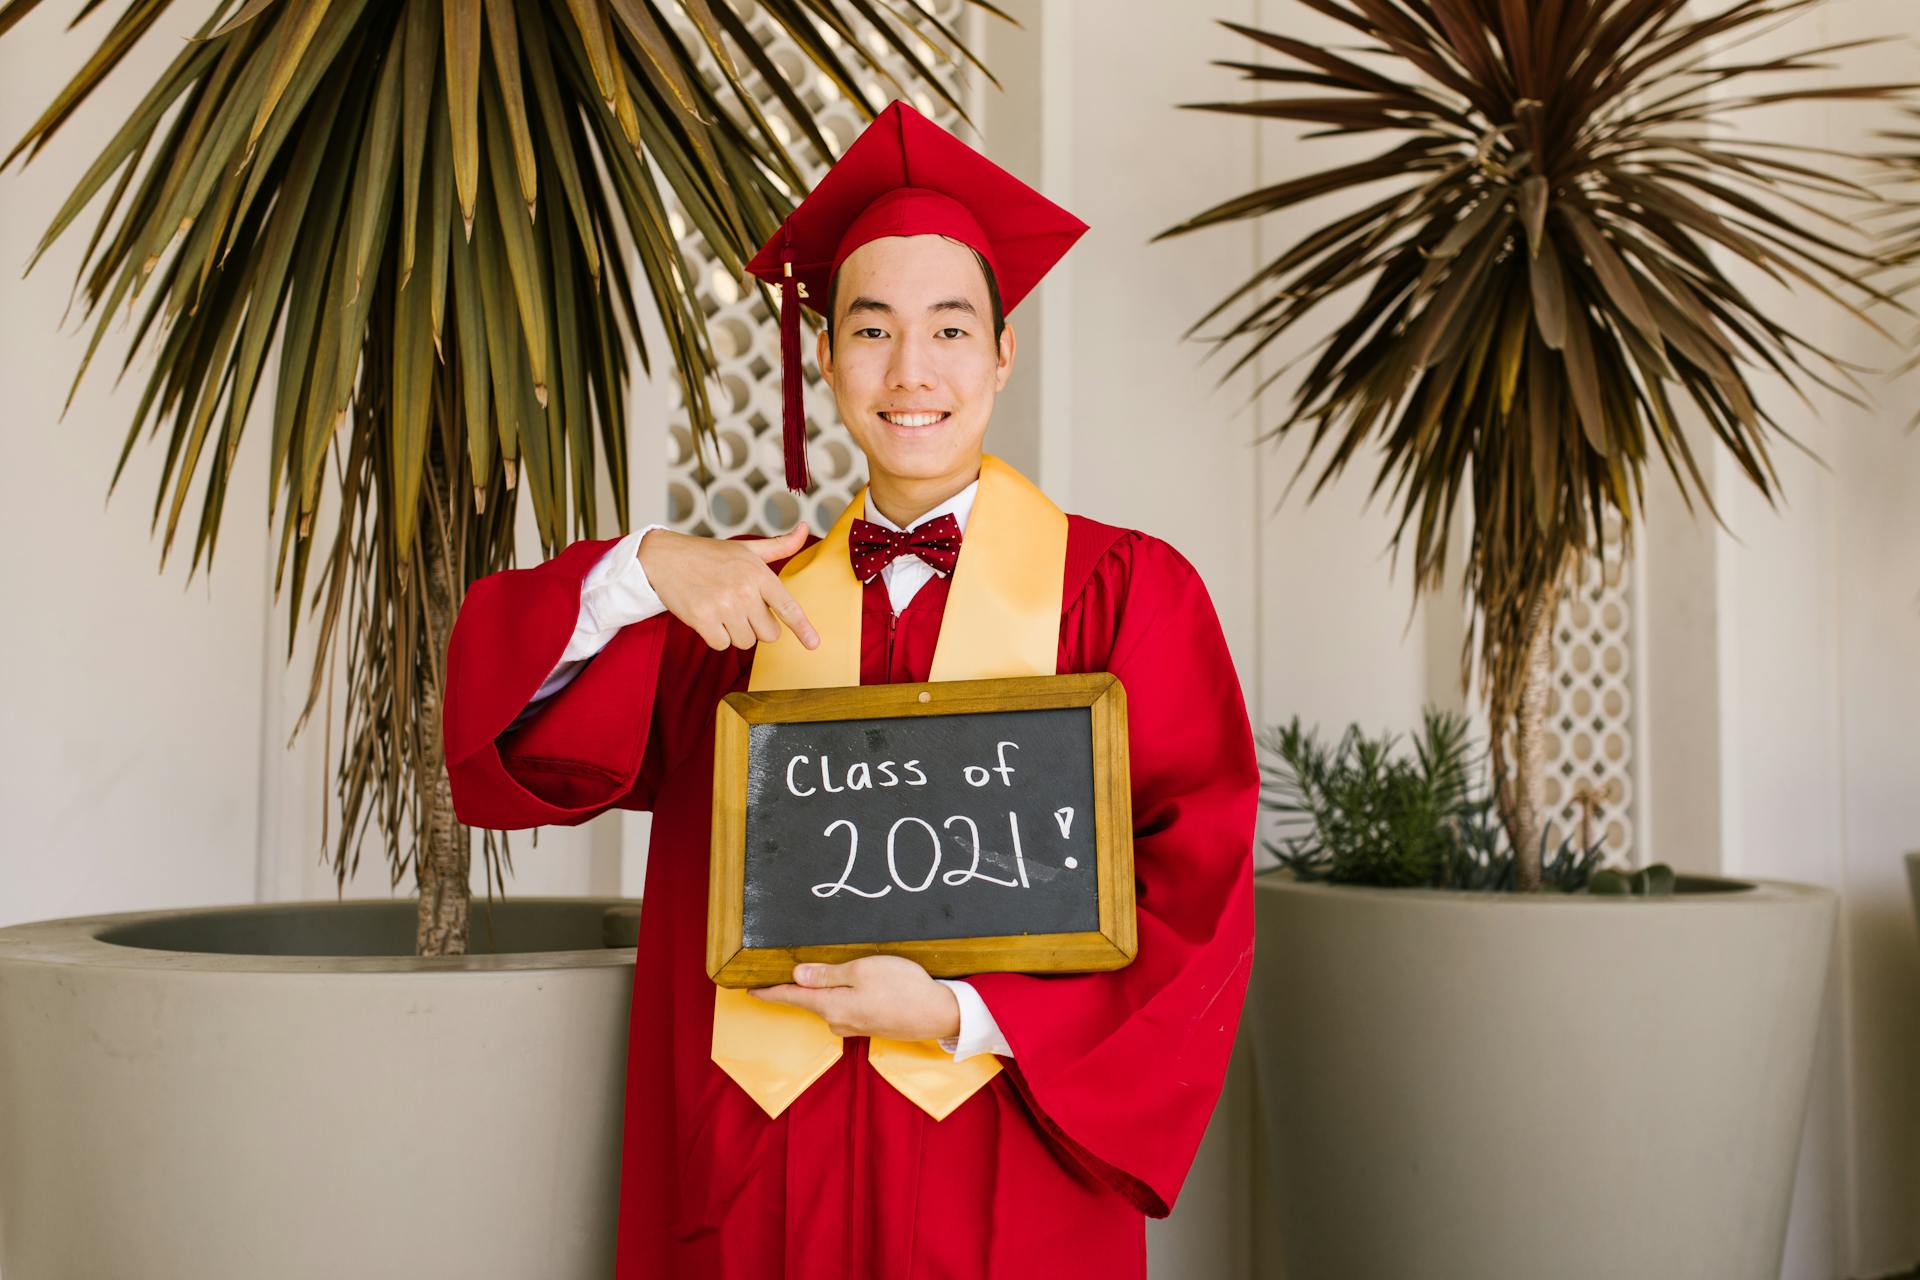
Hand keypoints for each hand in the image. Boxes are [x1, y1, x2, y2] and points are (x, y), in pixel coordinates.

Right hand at [638, 523, 819, 651]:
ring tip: (722, 609)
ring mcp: (723, 606)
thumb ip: (780, 546)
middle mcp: (744, 590)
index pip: (788, 606)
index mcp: (759, 573)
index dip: (803, 628)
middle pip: (768, 634)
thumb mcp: (747, 549)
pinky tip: (708, 617)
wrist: (665, 557)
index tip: (814, 644)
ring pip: (745, 642)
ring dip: (735, 632)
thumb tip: (805, 529)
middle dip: (758, 627)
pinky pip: (721, 644)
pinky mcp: (702, 619)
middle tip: (741, 609)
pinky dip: (715, 636)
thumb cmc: (709, 555)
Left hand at [749, 955, 961, 1041]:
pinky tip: (859, 984)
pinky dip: (846, 995)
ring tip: (836, 968)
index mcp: (831, 1006)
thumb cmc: (902, 987)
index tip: (749, 990)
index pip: (791, 997)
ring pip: (831, 1003)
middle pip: (810, 1000)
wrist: (938, 1013)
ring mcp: (854, 1026)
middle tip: (792, 964)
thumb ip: (827, 975)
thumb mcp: (862, 971)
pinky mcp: (869, 1026)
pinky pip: (847, 1008)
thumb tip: (797, 975)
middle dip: (802, 985)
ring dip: (829, 988)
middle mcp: (838, 1021)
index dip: (769, 992)